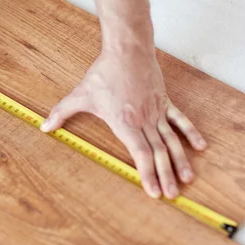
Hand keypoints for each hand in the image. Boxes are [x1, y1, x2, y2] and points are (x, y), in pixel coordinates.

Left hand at [40, 45, 206, 198]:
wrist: (127, 49)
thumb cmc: (105, 72)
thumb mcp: (80, 94)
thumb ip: (62, 112)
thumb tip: (44, 126)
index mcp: (125, 123)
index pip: (140, 154)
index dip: (148, 175)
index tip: (154, 192)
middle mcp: (144, 121)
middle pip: (158, 153)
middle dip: (166, 176)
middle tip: (174, 194)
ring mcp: (157, 112)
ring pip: (171, 141)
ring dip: (180, 160)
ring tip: (188, 179)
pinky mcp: (164, 102)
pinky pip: (180, 121)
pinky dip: (190, 133)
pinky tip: (200, 146)